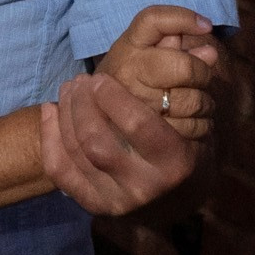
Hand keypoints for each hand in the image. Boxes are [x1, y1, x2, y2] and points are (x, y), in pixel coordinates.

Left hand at [38, 71, 199, 216]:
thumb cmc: (181, 141)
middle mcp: (147, 186)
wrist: (173, 193)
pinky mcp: (95, 206)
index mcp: (176, 161)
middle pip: (97, 141)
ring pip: (78, 152)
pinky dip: (49, 137)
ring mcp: (119, 200)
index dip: (112, 96)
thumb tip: (204, 48)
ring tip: (68, 89)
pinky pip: (61, 171)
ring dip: (65, 113)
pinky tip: (50, 110)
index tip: (100, 78)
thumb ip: (187, 79)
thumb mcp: (191, 117)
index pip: (137, 124)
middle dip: (81, 104)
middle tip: (80, 81)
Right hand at [94, 6, 218, 147]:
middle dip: (203, 73)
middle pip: (184, 67)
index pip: (154, 21)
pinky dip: (202, 125)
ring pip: (193, 101)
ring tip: (197, 102)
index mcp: (127, 48)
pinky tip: (193, 121)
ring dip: (205, 102)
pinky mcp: (148, 135)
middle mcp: (128, 73)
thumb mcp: (144, 52)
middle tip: (201, 78)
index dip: (184, 18)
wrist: (98, 119)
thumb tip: (210, 53)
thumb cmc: (129, 78)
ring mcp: (136, 106)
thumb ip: (175, 41)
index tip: (206, 24)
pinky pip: (192, 128)